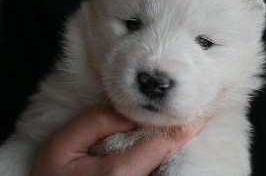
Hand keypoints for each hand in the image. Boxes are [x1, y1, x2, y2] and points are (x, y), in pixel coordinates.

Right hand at [30, 106, 204, 175]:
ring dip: (170, 143)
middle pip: (164, 155)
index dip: (180, 130)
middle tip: (192, 114)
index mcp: (118, 173)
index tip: (198, 116)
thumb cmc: (52, 174)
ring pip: (161, 163)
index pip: (158, 146)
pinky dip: (160, 152)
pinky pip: (153, 167)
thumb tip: (129, 111)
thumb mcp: (63, 144)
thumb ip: (96, 122)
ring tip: (179, 123)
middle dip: (178, 135)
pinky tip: (163, 138)